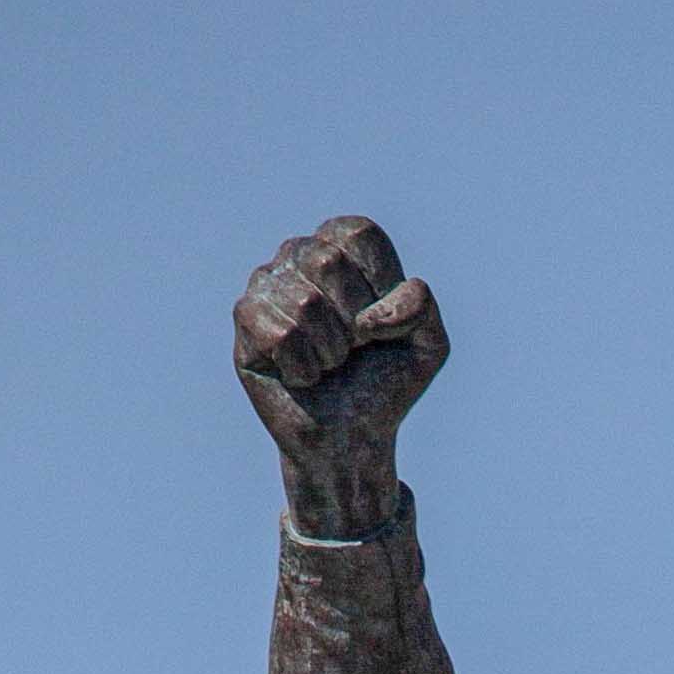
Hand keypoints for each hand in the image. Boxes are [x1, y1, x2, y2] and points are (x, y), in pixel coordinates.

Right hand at [234, 218, 449, 538]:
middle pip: (328, 261)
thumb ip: (422, 306)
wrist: (353, 438)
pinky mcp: (245, 321)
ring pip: (305, 304)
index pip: (359, 235)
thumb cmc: (385, 385)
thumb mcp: (428, 344)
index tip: (380, 321)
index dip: (380, 284)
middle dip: (354, 321)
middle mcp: (298, 255)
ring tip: (328, 365)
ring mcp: (266, 285)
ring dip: (330, 351)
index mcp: (340, 247)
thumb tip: (374, 310)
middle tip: (352, 349)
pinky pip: (281, 334)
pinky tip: (303, 377)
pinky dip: (304, 368)